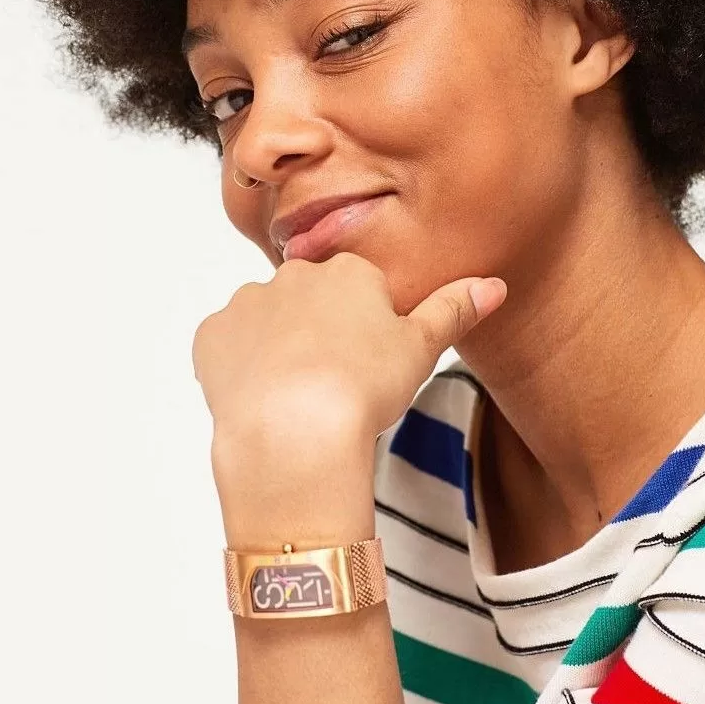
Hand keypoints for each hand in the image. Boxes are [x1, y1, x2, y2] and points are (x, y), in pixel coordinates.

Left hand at [192, 252, 506, 468]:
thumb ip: (454, 311)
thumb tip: (494, 285)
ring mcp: (247, 304)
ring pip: (267, 322)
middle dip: (320, 333)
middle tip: (336, 383)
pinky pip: (227, 346)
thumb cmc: (362, 388)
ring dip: (279, 348)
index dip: (367, 330)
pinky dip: (240, 368)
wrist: (294, 431)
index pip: (361, 289)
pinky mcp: (211, 337)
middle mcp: (292, 275)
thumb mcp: (421, 350)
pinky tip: (261, 398)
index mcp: (347, 272)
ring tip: (297, 397)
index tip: (369, 365)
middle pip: (311, 301)